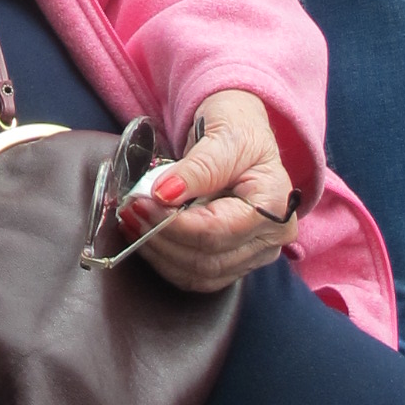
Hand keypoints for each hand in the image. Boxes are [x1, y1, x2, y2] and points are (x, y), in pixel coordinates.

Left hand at [124, 89, 297, 293]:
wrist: (241, 134)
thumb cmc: (238, 130)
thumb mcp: (223, 136)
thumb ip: (198, 168)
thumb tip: (164, 194)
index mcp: (274, 205)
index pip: (217, 231)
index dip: (173, 224)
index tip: (140, 204)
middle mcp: (271, 238)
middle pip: (208, 259)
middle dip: (161, 239)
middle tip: (130, 212)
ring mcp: (255, 254)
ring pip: (200, 274)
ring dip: (159, 254)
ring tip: (133, 224)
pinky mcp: (235, 260)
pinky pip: (197, 275)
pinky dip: (166, 260)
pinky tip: (146, 238)